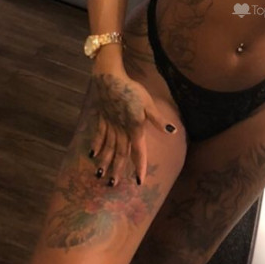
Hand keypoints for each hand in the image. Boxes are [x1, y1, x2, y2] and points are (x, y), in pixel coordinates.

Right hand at [89, 69, 166, 186]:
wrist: (110, 78)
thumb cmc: (132, 89)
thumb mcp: (148, 103)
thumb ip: (157, 119)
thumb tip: (172, 131)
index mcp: (134, 128)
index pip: (138, 152)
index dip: (139, 166)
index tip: (138, 181)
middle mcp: (121, 130)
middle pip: (119, 153)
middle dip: (116, 169)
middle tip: (113, 185)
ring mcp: (109, 125)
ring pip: (107, 147)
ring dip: (104, 161)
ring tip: (100, 175)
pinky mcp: (102, 118)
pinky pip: (98, 134)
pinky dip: (96, 145)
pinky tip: (92, 154)